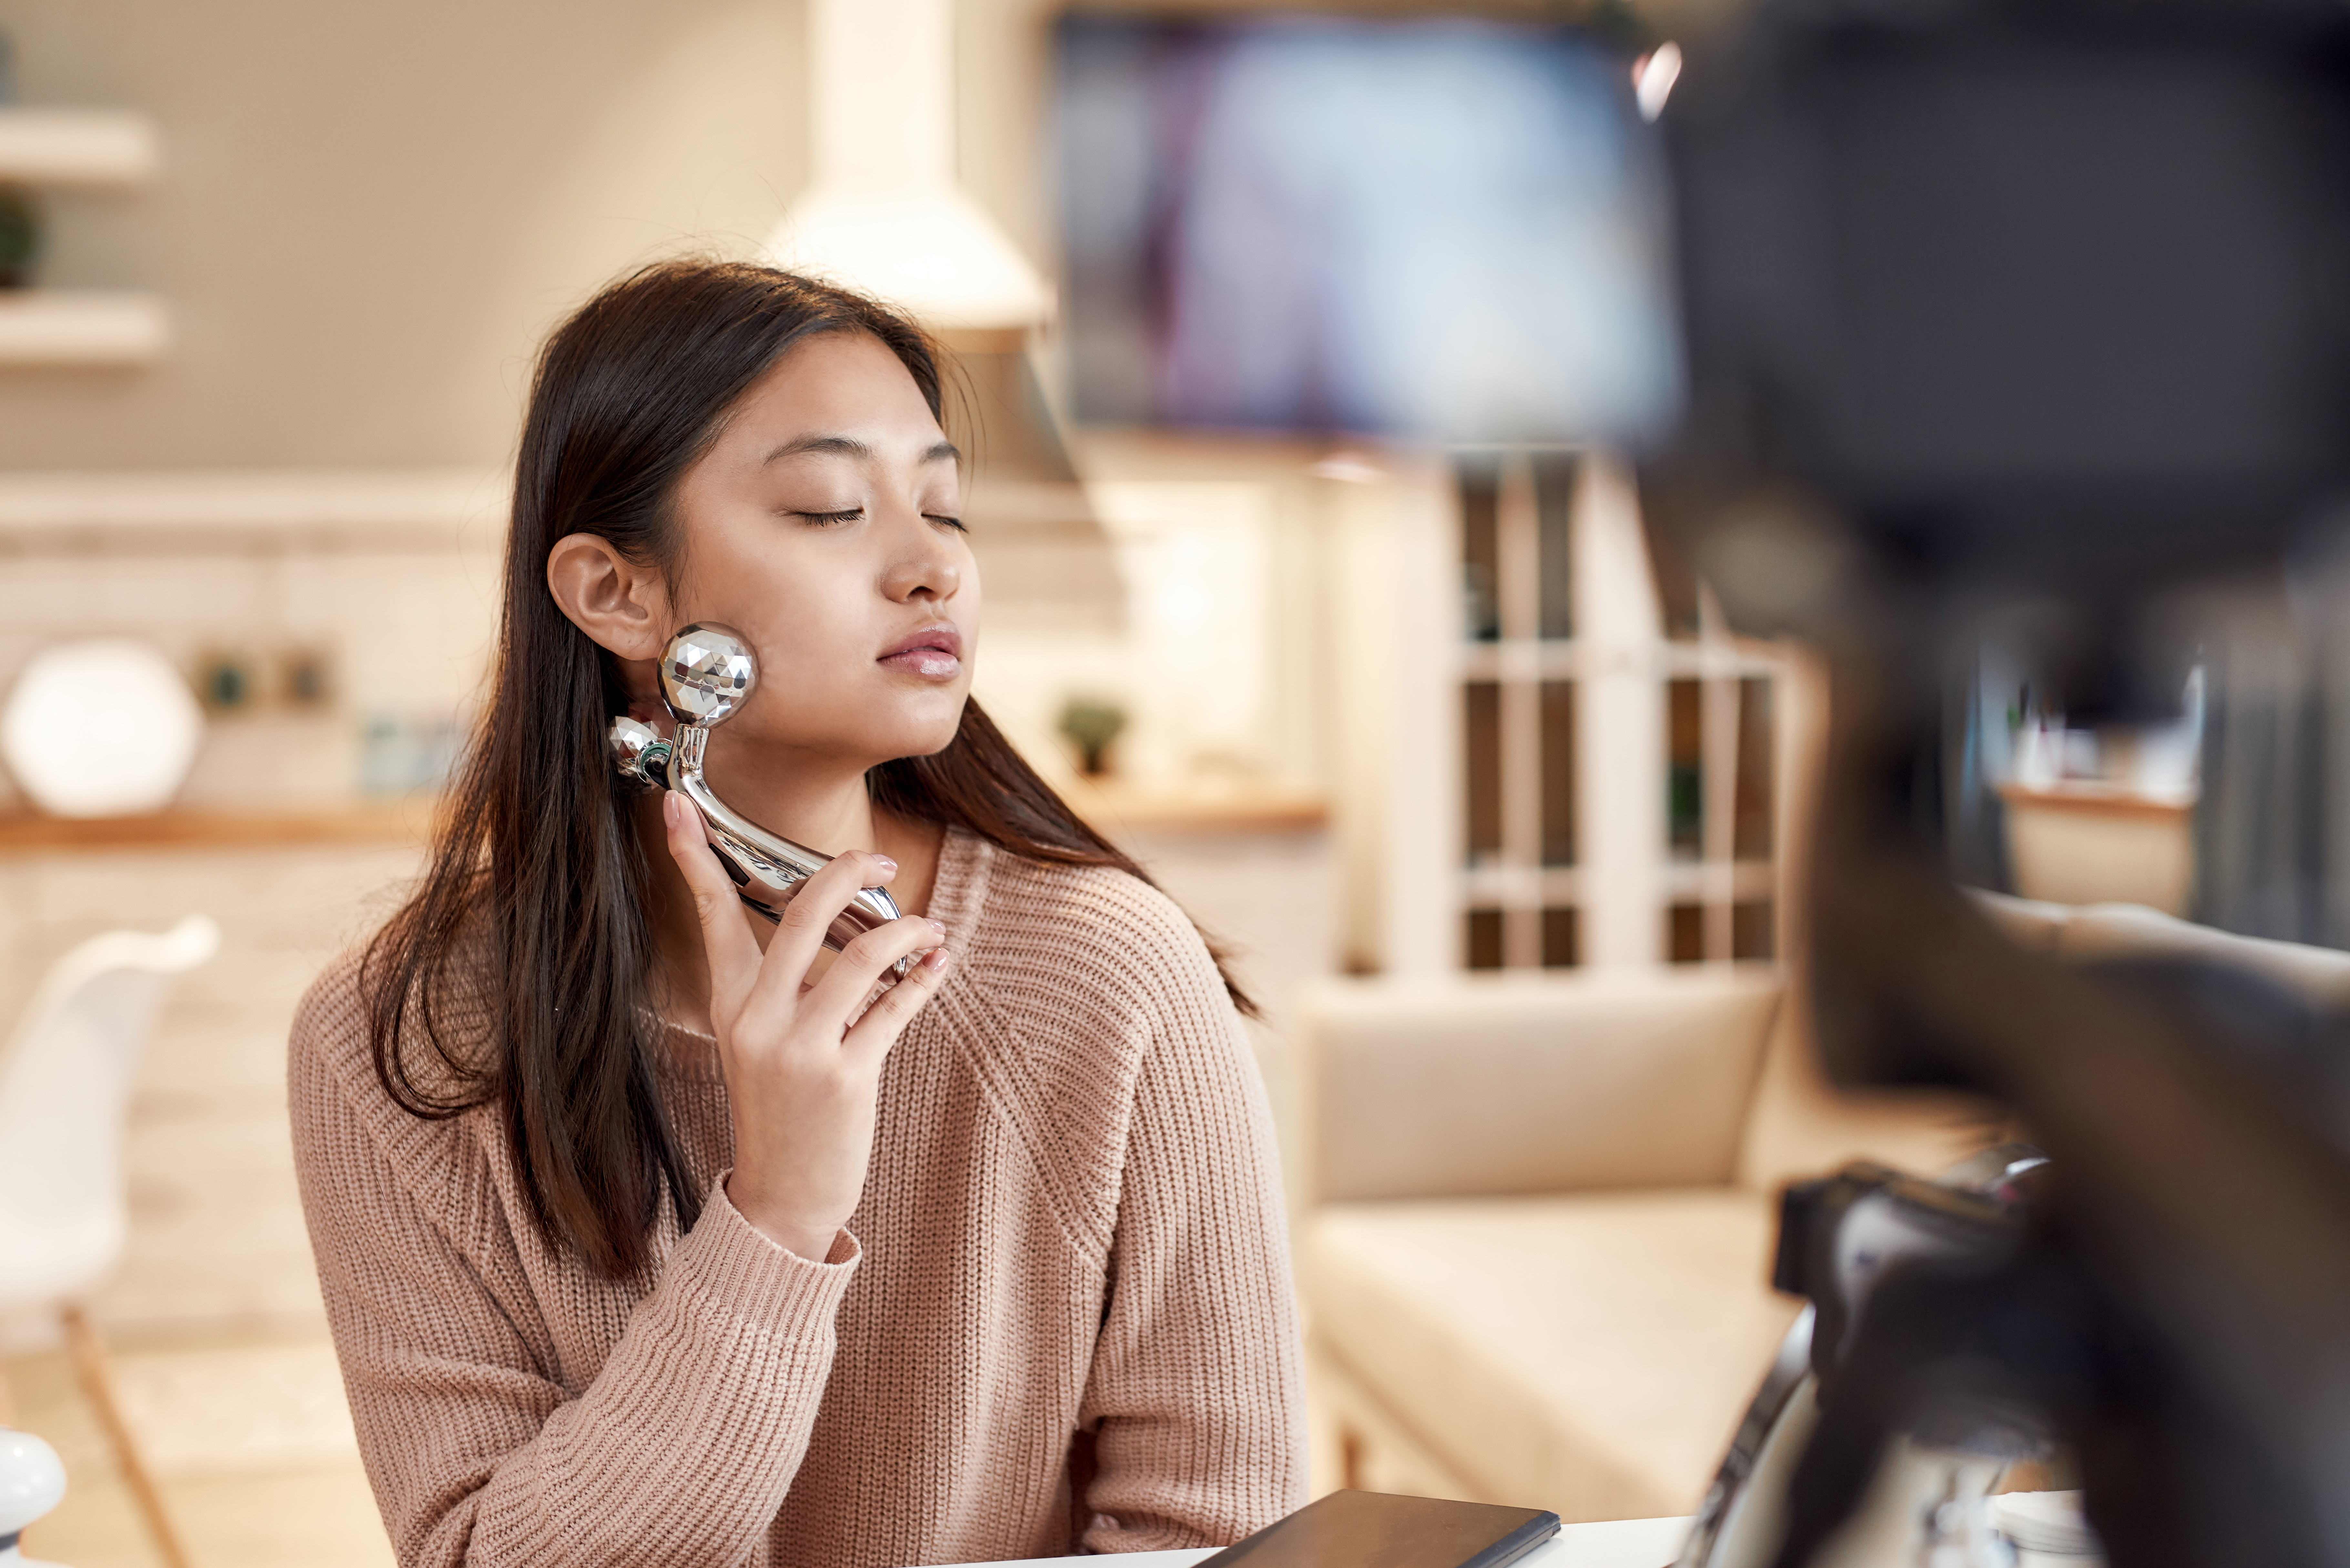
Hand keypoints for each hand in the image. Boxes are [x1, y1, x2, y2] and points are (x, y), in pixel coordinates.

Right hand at [662, 791, 952, 1259]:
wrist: (782, 1197)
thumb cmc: (779, 1111)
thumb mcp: (760, 1044)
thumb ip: (785, 988)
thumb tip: (834, 932)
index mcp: (730, 1006)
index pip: (710, 917)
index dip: (692, 859)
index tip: (677, 805)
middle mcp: (758, 1021)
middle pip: (800, 915)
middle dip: (846, 872)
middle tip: (879, 858)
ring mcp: (800, 1050)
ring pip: (864, 957)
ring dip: (908, 934)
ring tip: (929, 932)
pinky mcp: (845, 1079)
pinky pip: (895, 1008)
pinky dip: (925, 981)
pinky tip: (939, 967)